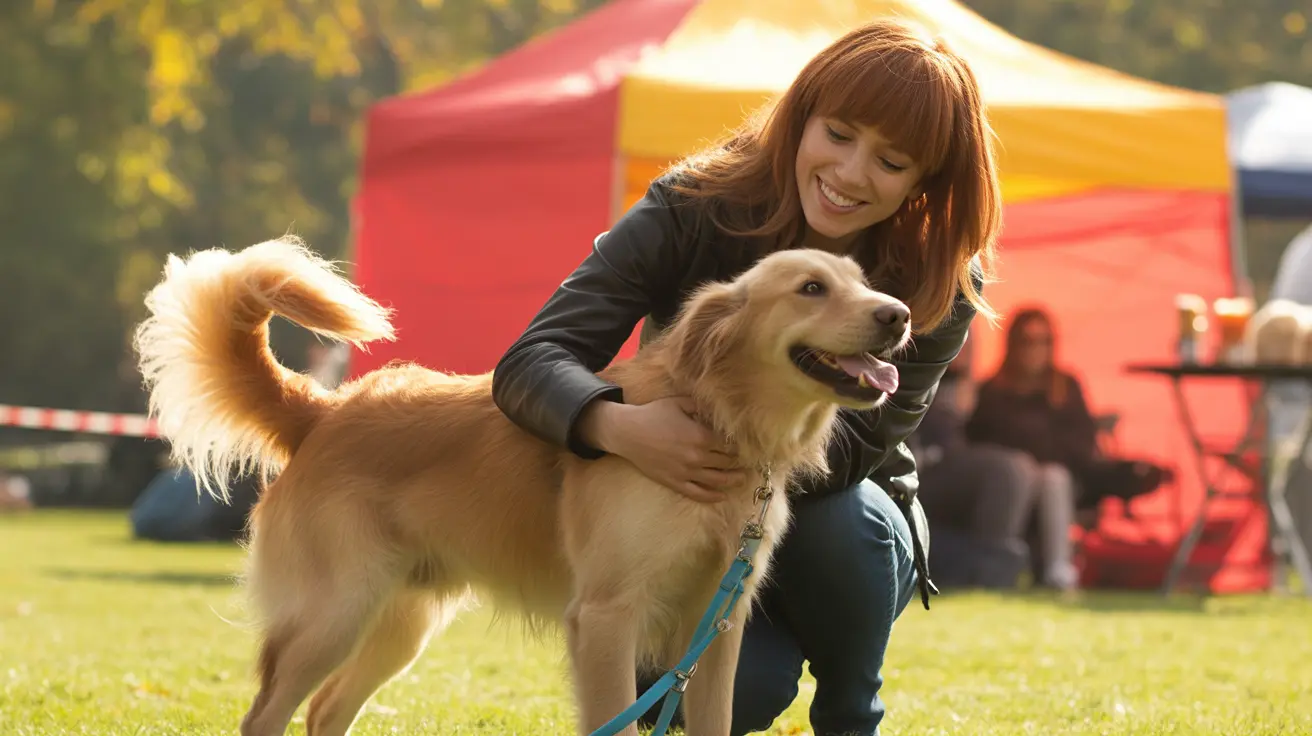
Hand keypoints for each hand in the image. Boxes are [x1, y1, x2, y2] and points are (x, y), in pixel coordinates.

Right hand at [577, 396, 744, 502]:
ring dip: (734, 480)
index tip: (750, 446)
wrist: (627, 432)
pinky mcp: (675, 482)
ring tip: (743, 478)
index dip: (742, 446)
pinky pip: (698, 493)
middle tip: (751, 462)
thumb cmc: (653, 414)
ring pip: (718, 480)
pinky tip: (722, 495)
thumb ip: (702, 407)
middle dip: (741, 463)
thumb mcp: (680, 402)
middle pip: (727, 463)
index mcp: (700, 436)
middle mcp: (696, 457)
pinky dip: (713, 496)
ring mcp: (686, 472)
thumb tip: (719, 410)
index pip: (730, 445)